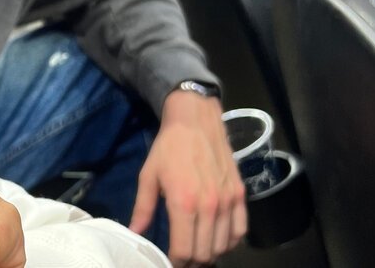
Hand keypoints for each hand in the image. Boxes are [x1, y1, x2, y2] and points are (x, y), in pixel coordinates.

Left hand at [129, 92, 246, 265]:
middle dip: (192, 261)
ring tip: (197, 250)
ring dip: (210, 253)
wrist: (196, 120)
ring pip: (224, 246)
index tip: (169, 261)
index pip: (184, 250)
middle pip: (205, 253)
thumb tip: (134, 232)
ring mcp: (228, 202)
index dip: (175, 262)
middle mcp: (209, 206)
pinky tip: (217, 239)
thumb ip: (143, 208)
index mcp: (183, 203)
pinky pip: (240, 231)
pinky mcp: (240, 195)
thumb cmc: (168, 147)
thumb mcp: (148, 176)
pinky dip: (229, 241)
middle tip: (182, 258)